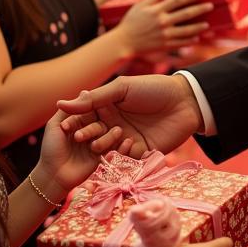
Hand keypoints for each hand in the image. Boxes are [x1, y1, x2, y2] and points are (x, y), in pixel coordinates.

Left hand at [32, 107, 133, 199]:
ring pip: (109, 135)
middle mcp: (90, 129)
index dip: (96, 109)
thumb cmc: (51, 149)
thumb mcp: (54, 126)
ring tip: (119, 131)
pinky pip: (114, 149)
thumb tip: (82, 92)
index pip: (91, 111)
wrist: (53, 176)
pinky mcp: (103, 155)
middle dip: (103, 125)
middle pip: (102, 123)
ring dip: (114, 134)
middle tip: (105, 126)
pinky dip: (122, 147)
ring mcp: (98, 142)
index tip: (100, 107)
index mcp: (80, 120)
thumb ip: (66, 111)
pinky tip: (128, 143)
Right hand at [58, 73, 204, 156]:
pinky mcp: (140, 152)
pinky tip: (127, 143)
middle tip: (81, 137)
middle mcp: (114, 124)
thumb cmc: (153, 88)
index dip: (75, 121)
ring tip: (100, 144)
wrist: (186, 101)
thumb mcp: (122, 88)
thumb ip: (94, 99)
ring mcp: (126, 138)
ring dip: (103, 145)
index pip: (86, 117)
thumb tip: (61, 103)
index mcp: (108, 107)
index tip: (64, 126)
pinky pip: (125, 157)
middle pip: (94, 134)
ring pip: (107, 147)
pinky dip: (123, 152)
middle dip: (87, 136)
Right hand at [115, 0, 211, 54]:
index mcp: (156, 10)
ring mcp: (164, 35)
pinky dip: (190, 41)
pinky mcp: (164, 46)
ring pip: (186, 30)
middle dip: (200, 9)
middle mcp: (162, 22)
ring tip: (207, 24)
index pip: (177, 0)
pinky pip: (181, 43)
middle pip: (186, 14)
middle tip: (210, 6)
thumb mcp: (140, 5)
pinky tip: (197, 38)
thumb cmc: (131, 21)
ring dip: (198, 27)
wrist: (123, 42)